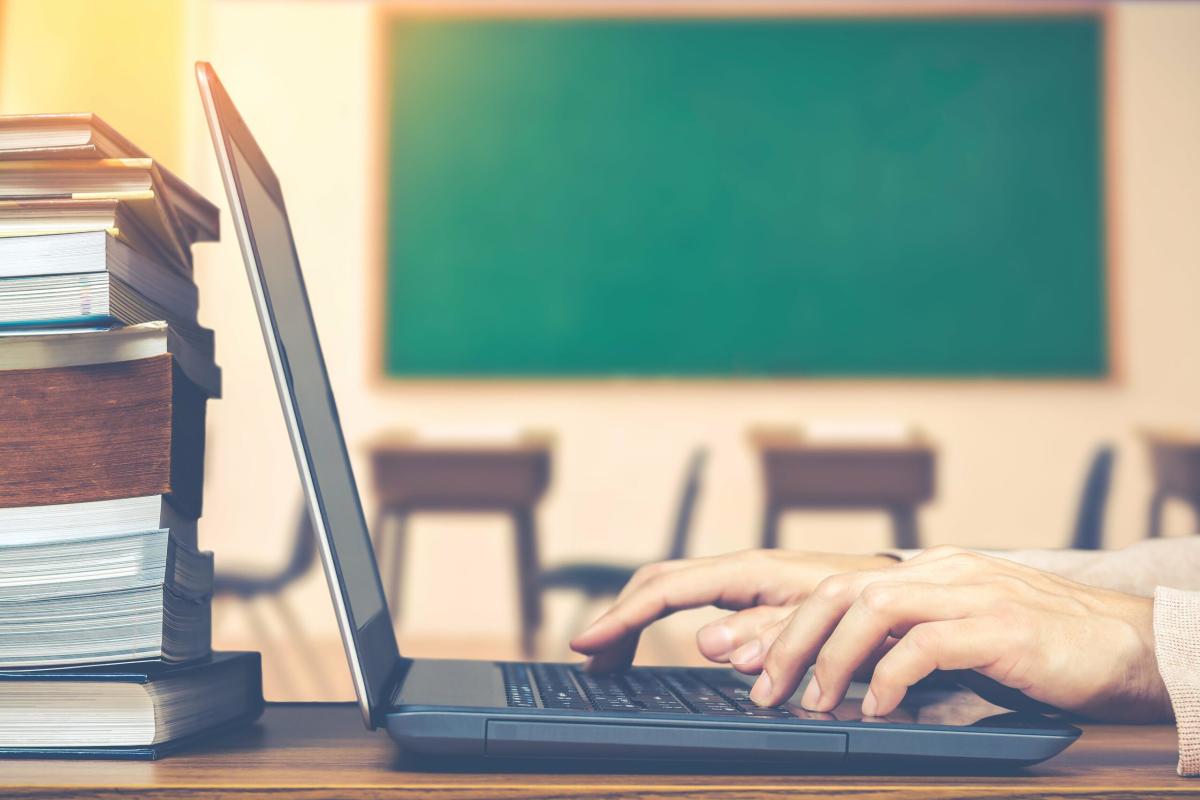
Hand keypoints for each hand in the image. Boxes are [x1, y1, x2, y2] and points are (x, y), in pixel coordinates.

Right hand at [569, 549, 898, 672]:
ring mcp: (740, 578)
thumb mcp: (820, 625)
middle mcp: (738, 568)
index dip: (622, 617)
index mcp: (749, 572)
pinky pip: (688, 599)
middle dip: (618, 618)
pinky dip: (658, 619)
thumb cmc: (866, 605)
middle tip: (591, 660)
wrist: (898, 589)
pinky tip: (650, 646)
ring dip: (632, 620)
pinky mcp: (747, 591)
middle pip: (656, 582)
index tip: (588, 644)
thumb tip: (706, 642)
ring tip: (608, 659)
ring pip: (668, 588)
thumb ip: (766, 634)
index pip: (666, 589)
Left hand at [729, 546, 1172, 722]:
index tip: (749, 662)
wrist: (1125, 644)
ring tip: (815, 701)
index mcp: (926, 573)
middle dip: (791, 638)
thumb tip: (843, 675)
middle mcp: (941, 574)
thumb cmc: (1038, 648)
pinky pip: (929, 645)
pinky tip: (878, 708)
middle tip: (766, 688)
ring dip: (834, 657)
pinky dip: (892, 676)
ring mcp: (972, 595)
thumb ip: (905, 644)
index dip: (786, 624)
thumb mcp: (959, 637)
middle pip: (841, 589)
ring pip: (876, 607)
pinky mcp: (1003, 629)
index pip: (837, 587)